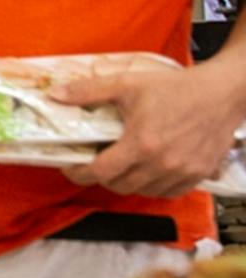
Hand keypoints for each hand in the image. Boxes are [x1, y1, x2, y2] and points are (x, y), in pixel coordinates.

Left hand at [52, 63, 245, 197]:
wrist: (221, 93)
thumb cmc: (176, 88)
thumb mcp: (127, 84)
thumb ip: (88, 92)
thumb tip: (56, 95)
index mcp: (141, 143)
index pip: (100, 172)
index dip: (79, 173)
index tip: (71, 168)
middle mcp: (162, 163)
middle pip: (119, 186)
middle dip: (102, 177)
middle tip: (96, 164)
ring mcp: (183, 172)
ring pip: (144, 191)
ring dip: (128, 182)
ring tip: (122, 166)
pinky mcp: (200, 174)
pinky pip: (170, 192)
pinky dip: (154, 186)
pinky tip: (148, 171)